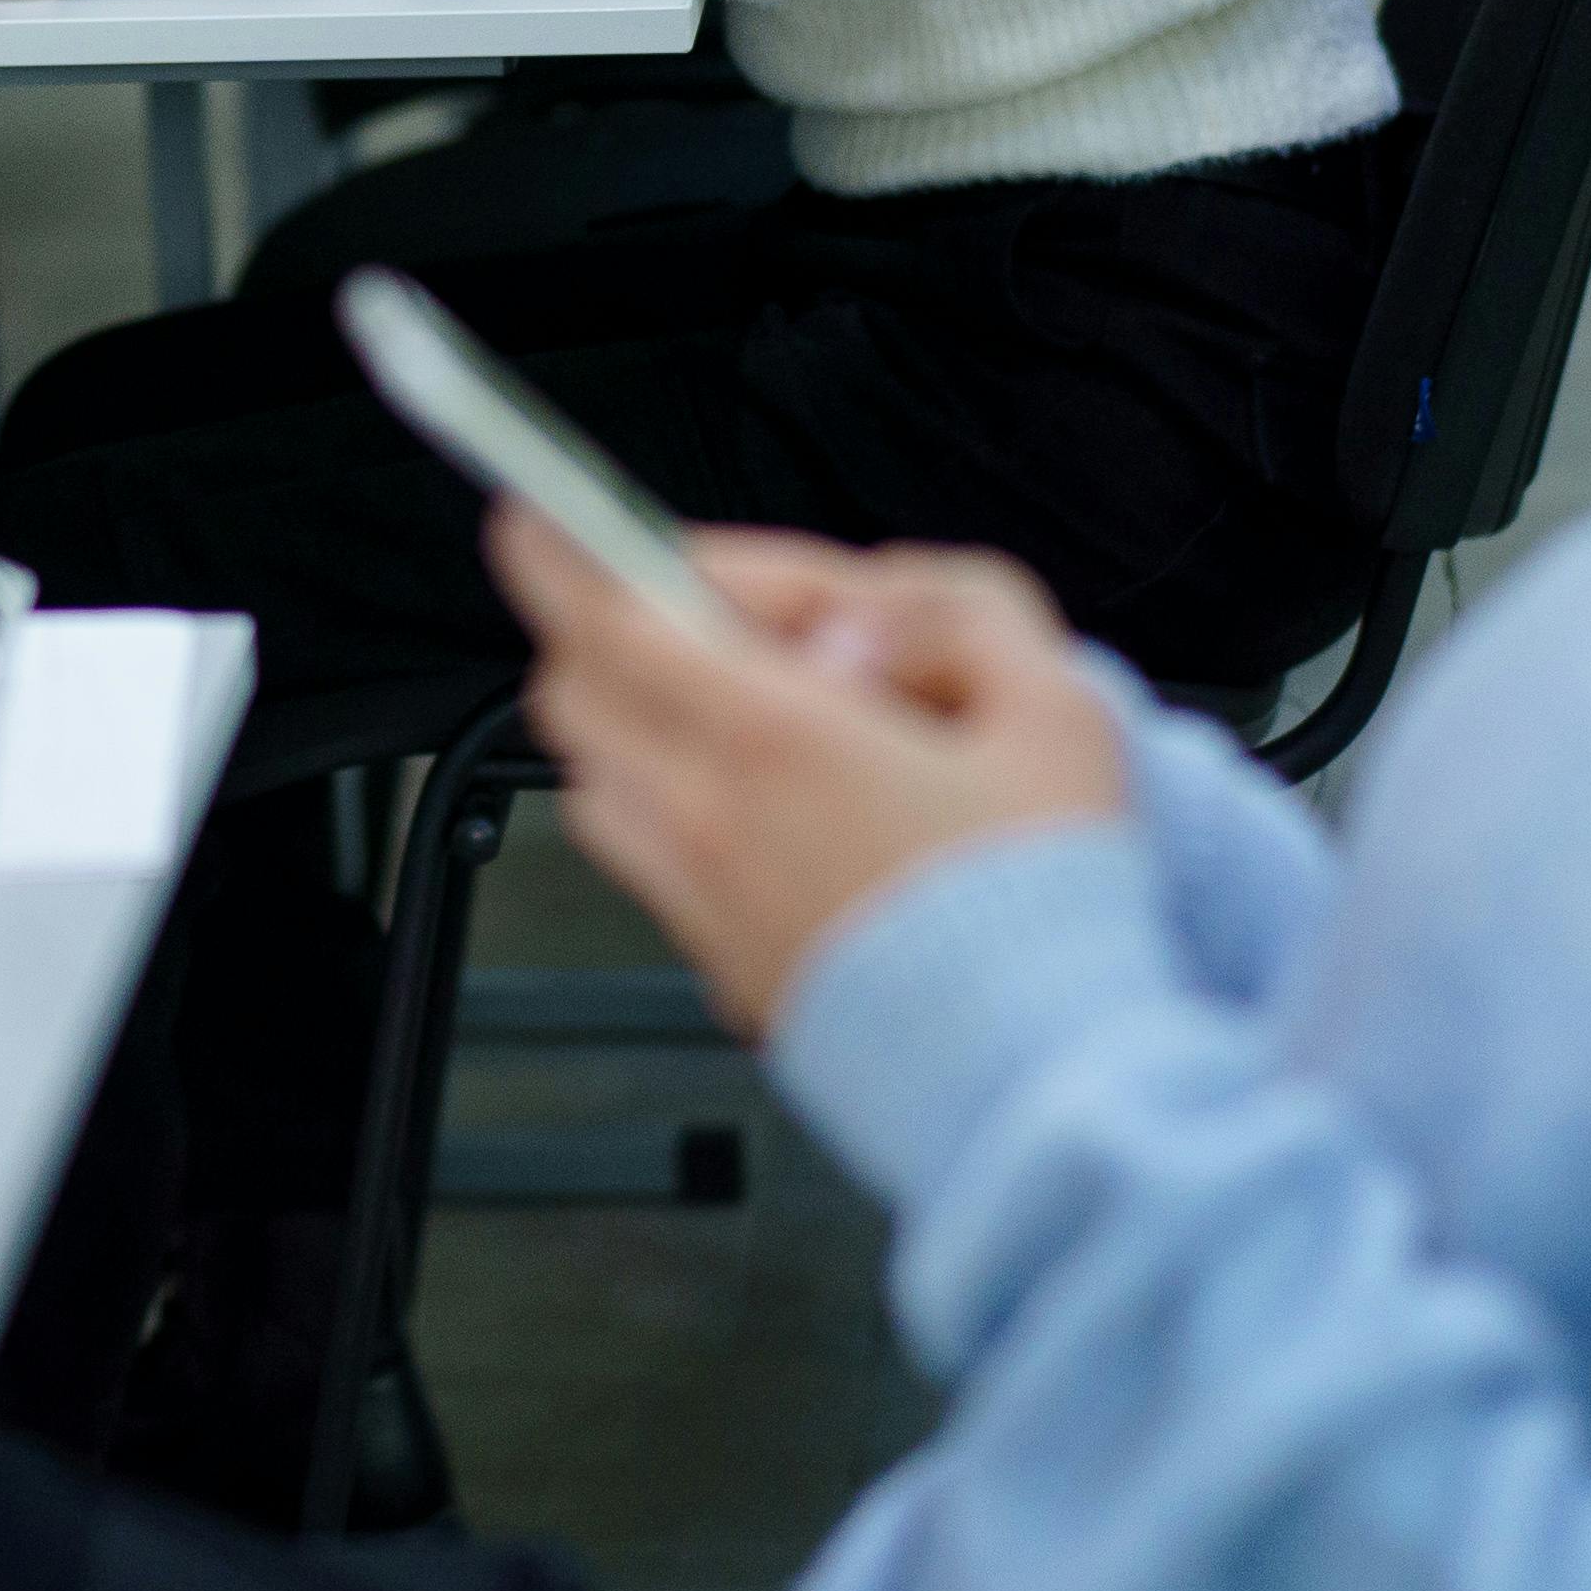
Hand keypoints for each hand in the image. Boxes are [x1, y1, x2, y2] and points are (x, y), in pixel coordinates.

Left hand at [487, 511, 1133, 1032]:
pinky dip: (668, 810)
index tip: (536, 515)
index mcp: (779, 738)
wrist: (1042, 1076)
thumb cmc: (1050, 900)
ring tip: (748, 717)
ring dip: (634, 724)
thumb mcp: (1054, 707)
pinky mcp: (718, 965)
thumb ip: (951, 612)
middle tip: (704, 618)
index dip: (557, 554)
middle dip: (606, 632)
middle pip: (576, 693)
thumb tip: (860, 611)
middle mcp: (713, 819)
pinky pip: (644, 863)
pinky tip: (775, 811)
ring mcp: (704, 901)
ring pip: (596, 780)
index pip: (612, 619)